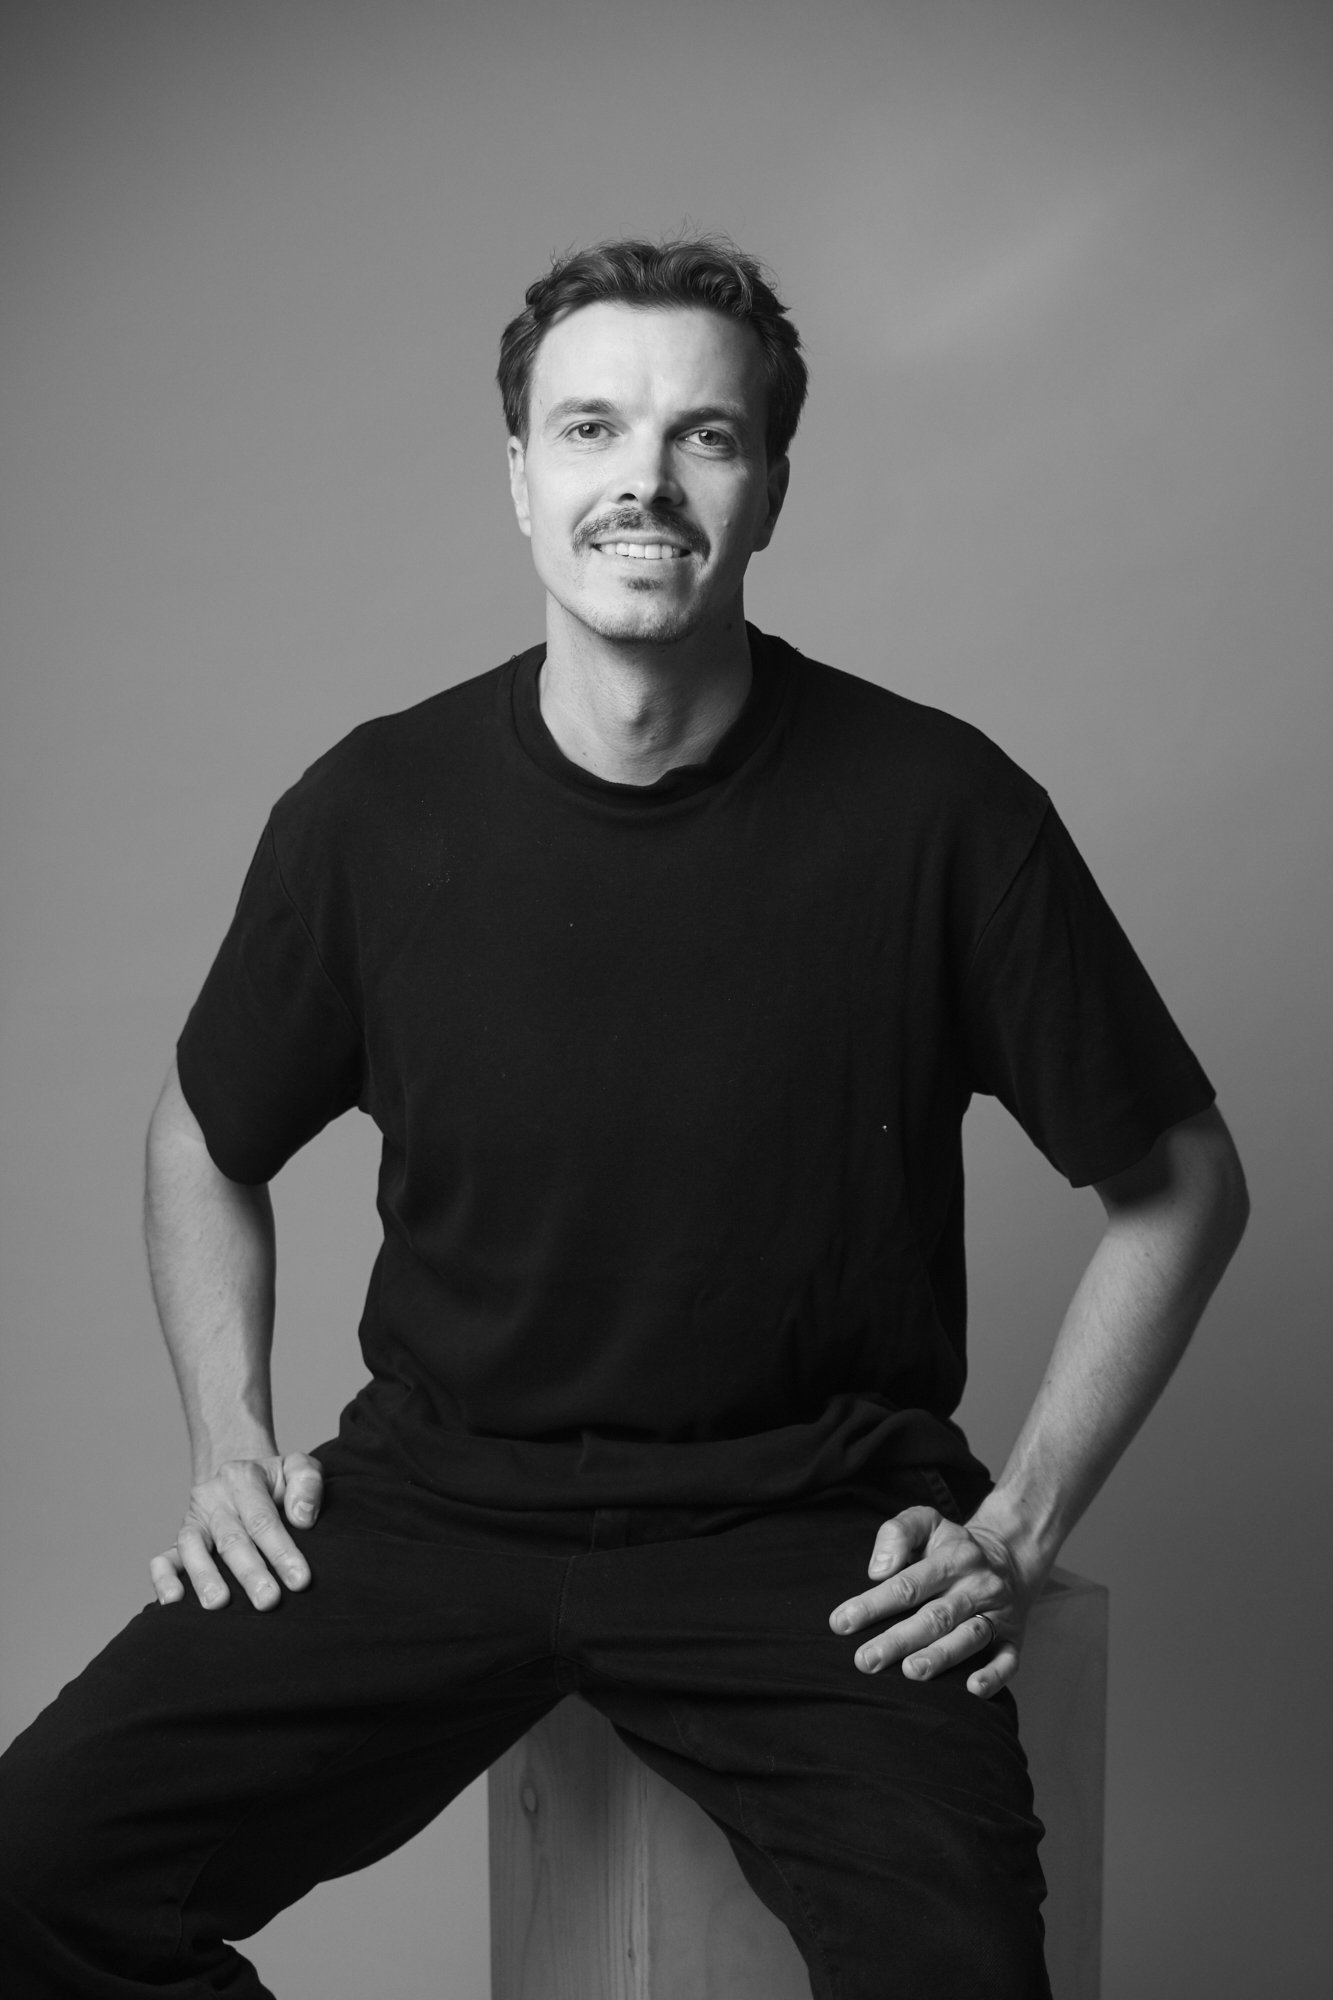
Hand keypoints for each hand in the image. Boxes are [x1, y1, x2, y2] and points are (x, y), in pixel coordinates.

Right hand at [150, 1451, 322, 1610]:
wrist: (244, 1478)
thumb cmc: (278, 1482)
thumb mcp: (299, 1468)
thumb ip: (307, 1483)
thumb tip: (302, 1518)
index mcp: (243, 1477)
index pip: (263, 1519)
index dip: (282, 1551)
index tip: (300, 1580)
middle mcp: (213, 1498)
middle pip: (231, 1539)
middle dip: (250, 1573)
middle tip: (268, 1601)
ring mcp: (193, 1520)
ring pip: (192, 1549)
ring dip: (205, 1578)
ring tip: (218, 1604)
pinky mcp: (178, 1542)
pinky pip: (163, 1559)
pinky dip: (163, 1579)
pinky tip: (173, 1602)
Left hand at [829, 1505, 1042, 1697]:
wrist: (1011, 1556)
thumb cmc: (952, 1545)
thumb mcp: (926, 1521)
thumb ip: (898, 1533)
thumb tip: (877, 1570)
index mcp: (952, 1558)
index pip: (907, 1584)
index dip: (874, 1604)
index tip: (841, 1623)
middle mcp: (975, 1587)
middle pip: (935, 1616)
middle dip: (899, 1640)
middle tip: (866, 1660)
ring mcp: (996, 1614)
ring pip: (968, 1637)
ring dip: (941, 1657)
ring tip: (911, 1672)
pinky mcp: (1013, 1639)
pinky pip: (1008, 1659)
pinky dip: (993, 1676)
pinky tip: (972, 1690)